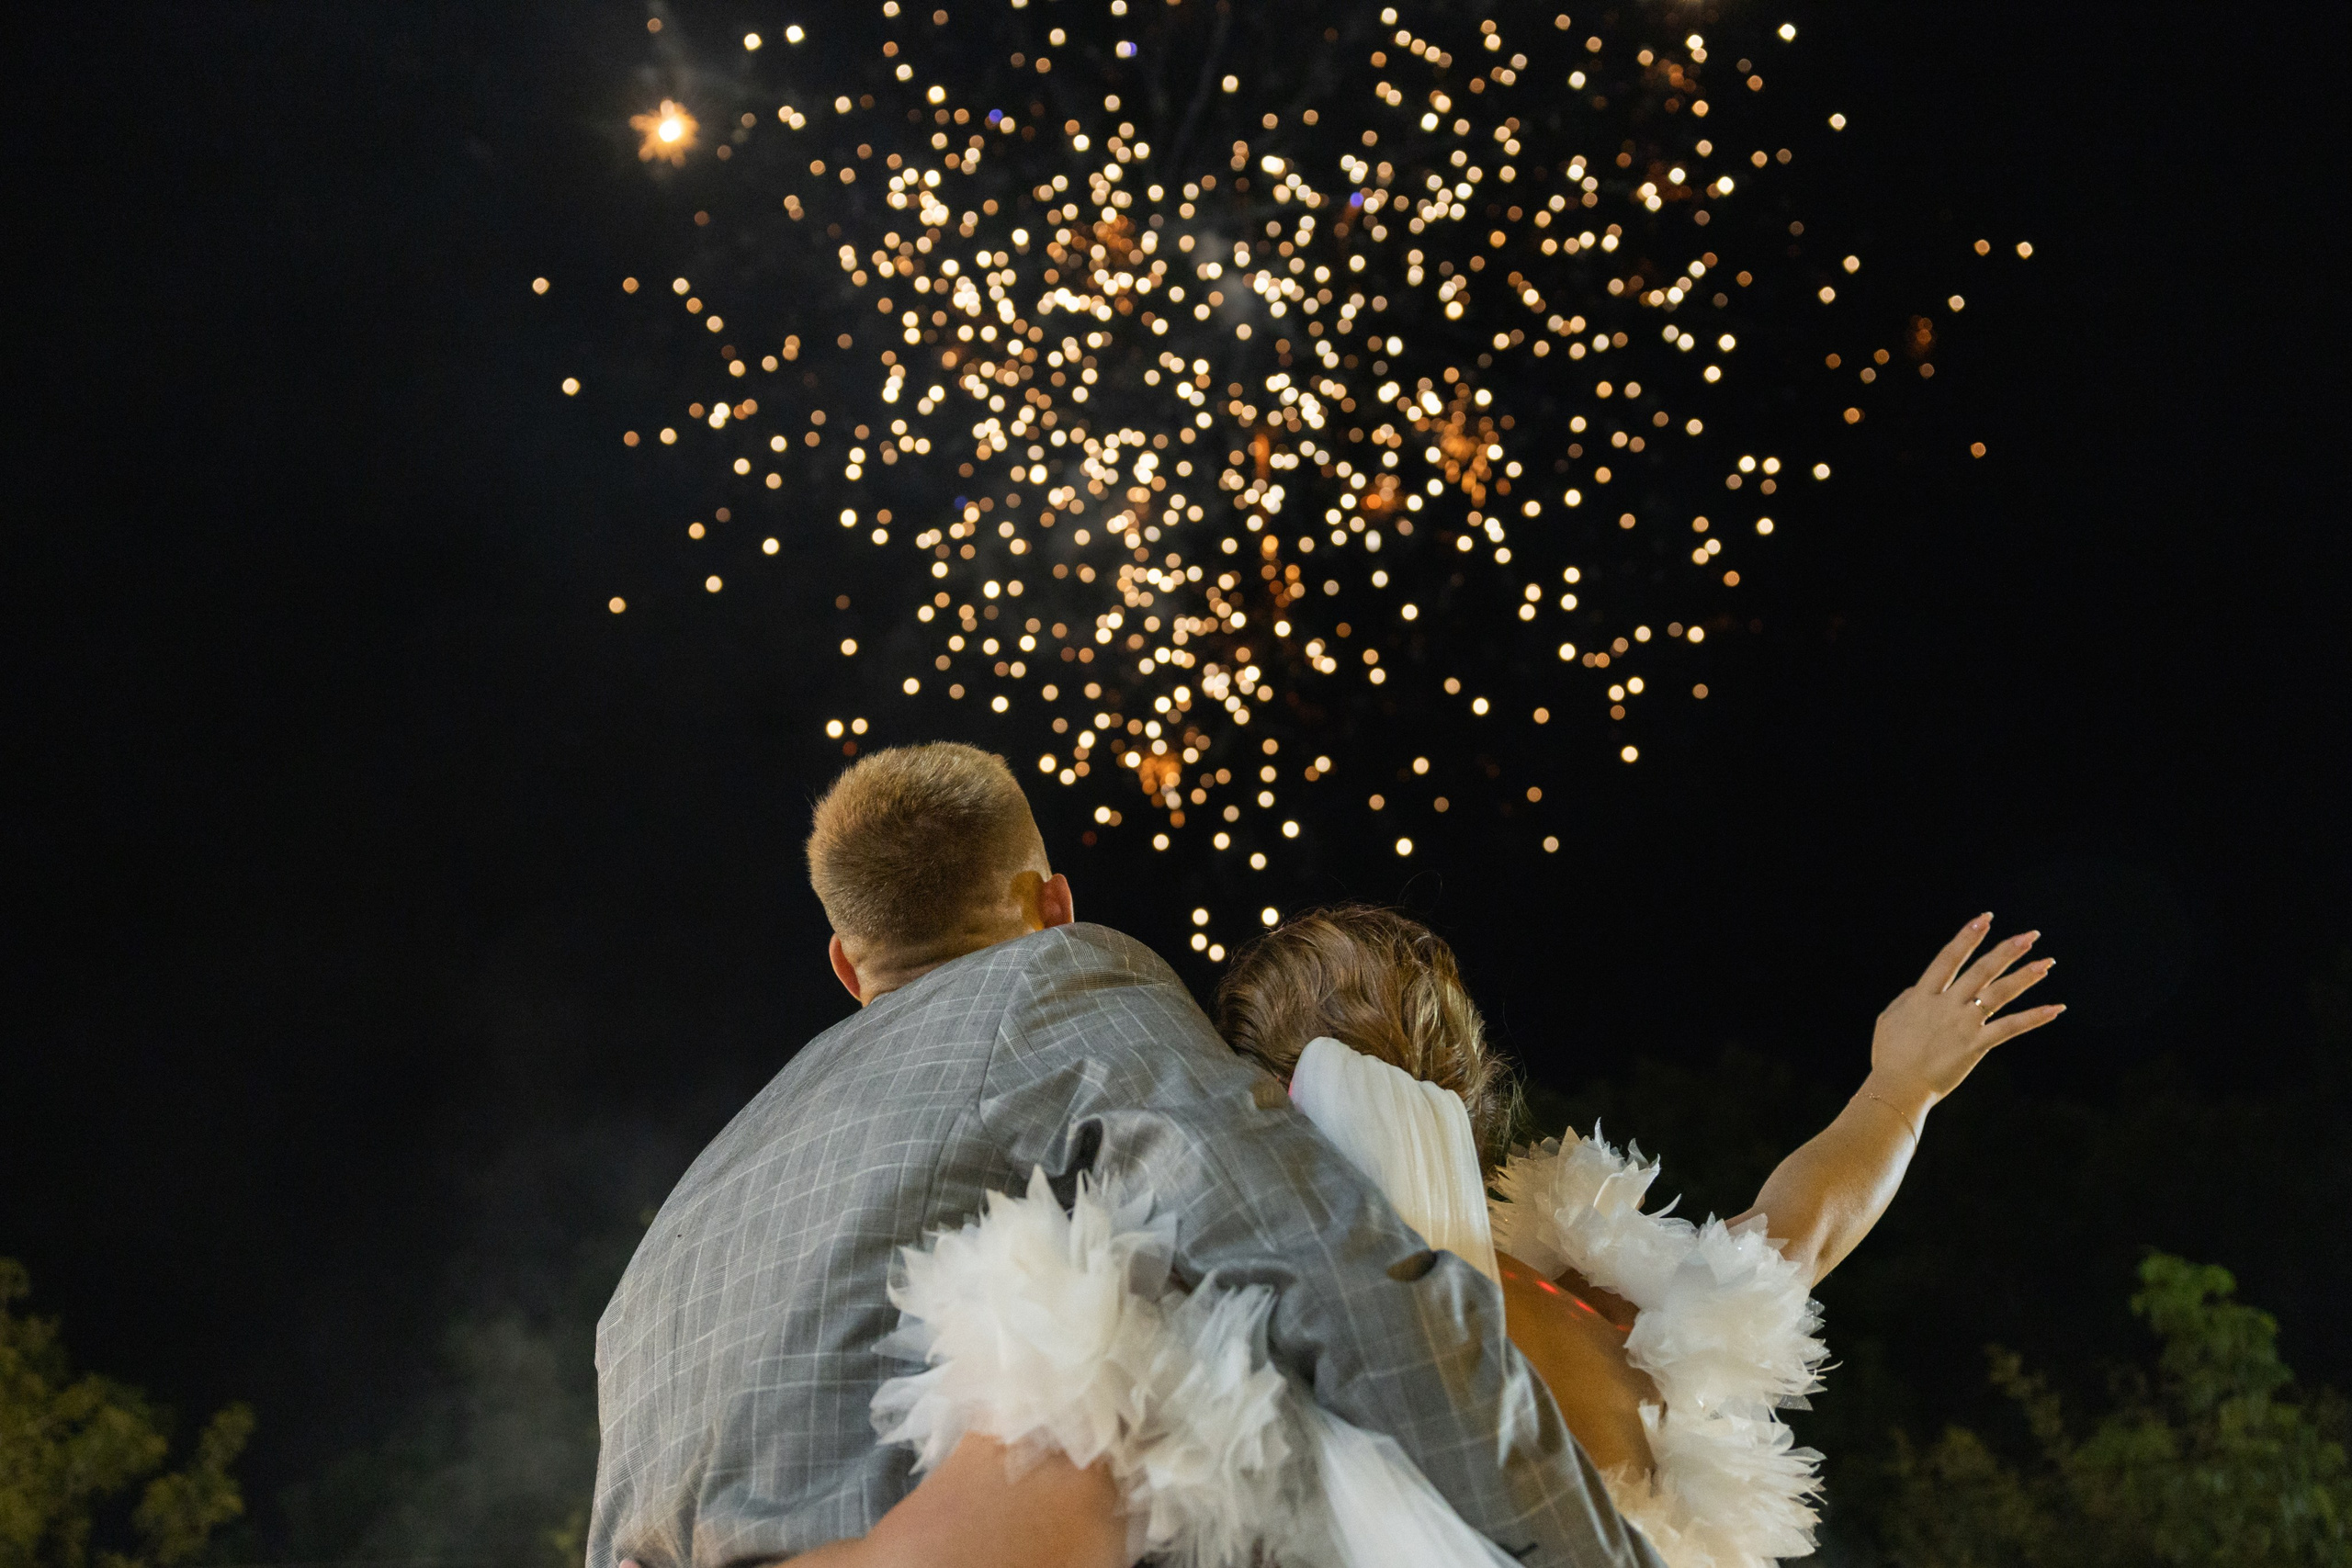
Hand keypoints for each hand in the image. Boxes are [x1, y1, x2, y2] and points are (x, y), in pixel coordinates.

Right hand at [1869, 915, 2062, 1108]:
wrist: (1898, 1086)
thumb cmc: (1889, 1055)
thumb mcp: (1888, 1019)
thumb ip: (1907, 999)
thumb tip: (1919, 988)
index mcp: (1923, 995)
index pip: (1948, 959)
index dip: (1967, 937)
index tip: (1984, 920)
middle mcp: (1946, 1004)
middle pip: (1981, 971)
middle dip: (2006, 951)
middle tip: (2030, 935)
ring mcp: (1963, 1024)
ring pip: (1999, 993)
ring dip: (2025, 976)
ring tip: (2047, 962)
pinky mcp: (1976, 1045)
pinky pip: (2011, 1028)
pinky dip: (2034, 1017)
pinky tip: (2055, 1008)